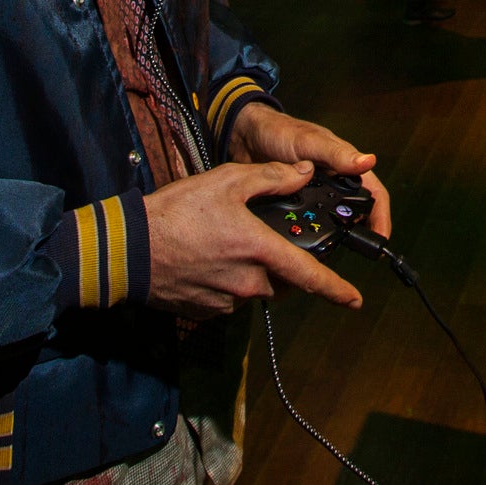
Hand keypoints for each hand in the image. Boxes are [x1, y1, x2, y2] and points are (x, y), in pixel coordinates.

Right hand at [144, 161, 362, 319]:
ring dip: (252, 270)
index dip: (337, 289)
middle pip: (281, 279)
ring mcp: (226, 301)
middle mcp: (249, 284)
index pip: (310, 276)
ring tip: (226, 243)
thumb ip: (271, 178)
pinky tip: (208, 258)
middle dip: (281, 263)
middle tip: (262, 239)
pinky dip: (228, 280)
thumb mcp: (227, 181)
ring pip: (254, 288)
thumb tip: (303, 174)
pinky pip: (229, 297)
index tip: (355, 300)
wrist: (129, 249)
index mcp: (260, 251)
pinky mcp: (206, 311)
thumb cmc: (178, 212)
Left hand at [229, 102, 390, 238]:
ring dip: (334, 236)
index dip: (380, 217)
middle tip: (356, 253)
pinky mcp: (296, 205)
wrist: (245, 137)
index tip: (381, 239)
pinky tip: (303, 247)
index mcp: (345, 166)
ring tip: (329, 254)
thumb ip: (337, 154)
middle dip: (360, 233)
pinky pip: (309, 224)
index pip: (373, 194)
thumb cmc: (280, 131)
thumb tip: (368, 161)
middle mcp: (335, 182)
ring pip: (333, 221)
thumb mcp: (309, 143)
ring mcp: (315, 195)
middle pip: (356, 213)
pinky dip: (309, 234)